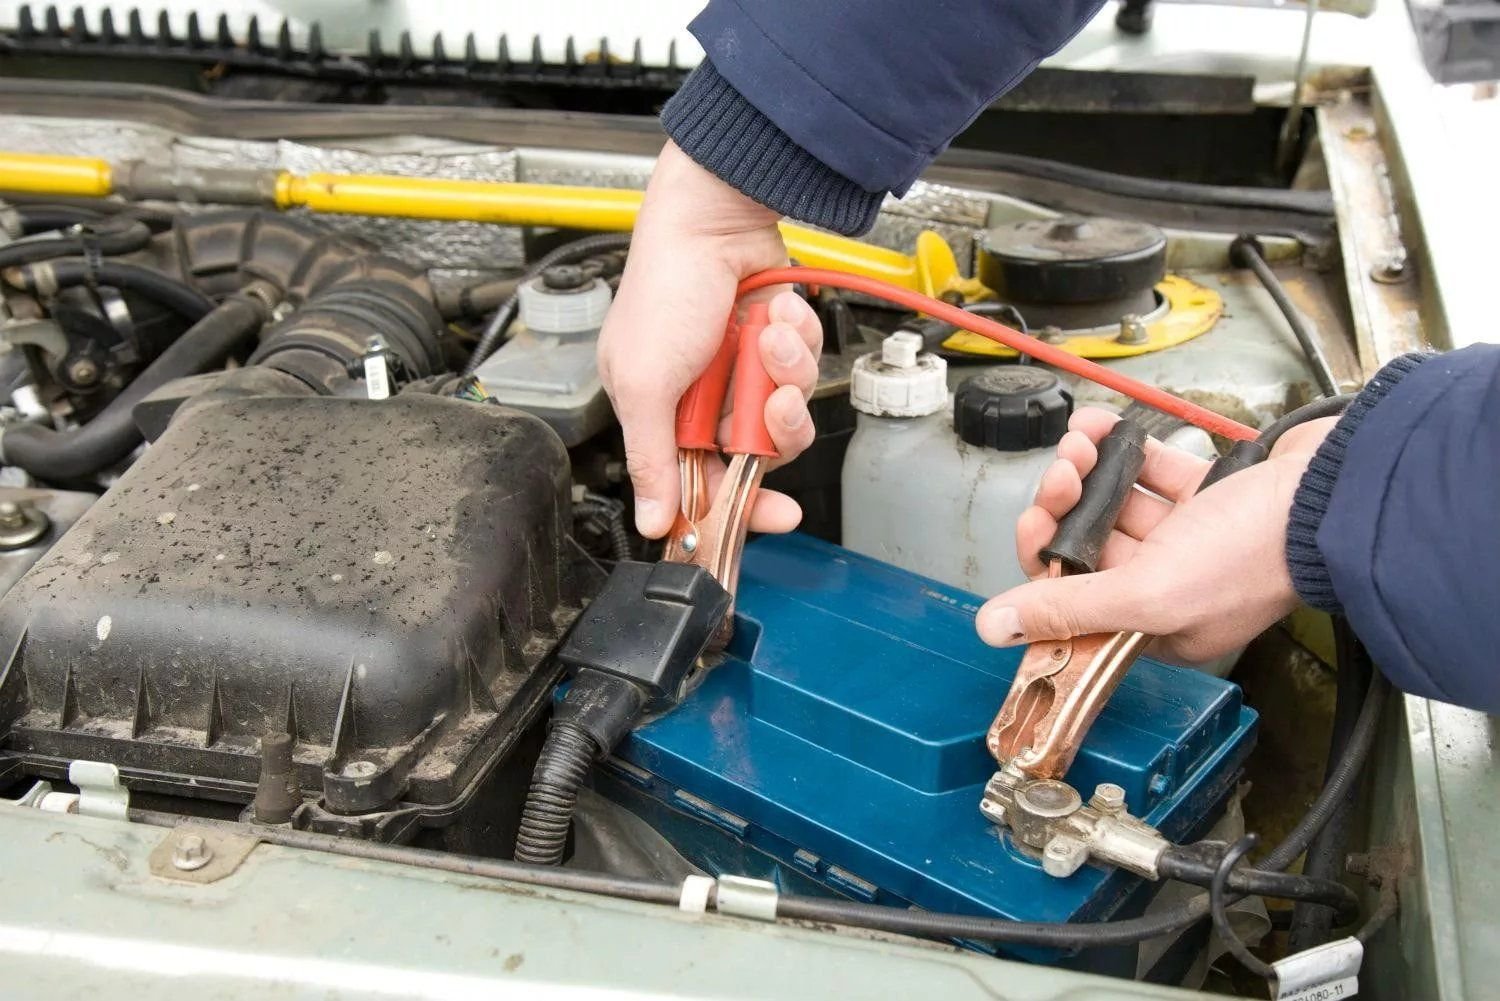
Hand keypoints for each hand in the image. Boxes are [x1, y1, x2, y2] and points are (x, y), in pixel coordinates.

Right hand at [598, 141, 821, 537]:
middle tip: (773, 405)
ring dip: (784, 374)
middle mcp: (703, 400)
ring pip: (786, 413)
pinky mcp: (776, 347)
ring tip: (769, 337)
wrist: (715, 218)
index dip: (736, 505)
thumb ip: (650, 460)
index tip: (771, 518)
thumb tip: (652, 522)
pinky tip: (777, 315)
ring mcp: (742, 374)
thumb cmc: (665, 287)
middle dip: (772, 428)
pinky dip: (796, 340)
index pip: (700, 484)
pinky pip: (803, 369)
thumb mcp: (646, 384)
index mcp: (659, 416)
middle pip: (755, 454)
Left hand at [976, 408, 1337, 664]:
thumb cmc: (1256, 555)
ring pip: (1114, 503)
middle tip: (1063, 473)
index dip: (1045, 558)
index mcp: (1156, 626)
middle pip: (1090, 545)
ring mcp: (1191, 538)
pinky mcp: (1208, 494)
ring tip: (1083, 442)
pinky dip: (1121, 447)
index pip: (1074, 599)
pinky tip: (1102, 426)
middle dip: (1064, 503)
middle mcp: (1170, 586)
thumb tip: (995, 629)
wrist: (1334, 493)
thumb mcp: (1147, 592)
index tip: (1037, 522)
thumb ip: (1067, 607)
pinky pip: (1148, 471)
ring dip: (1087, 469)